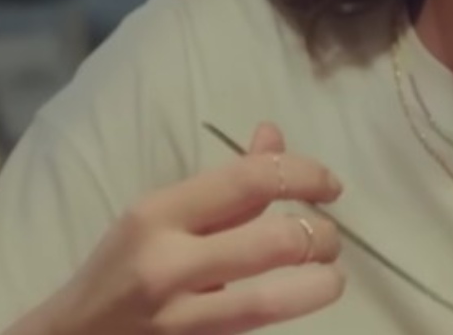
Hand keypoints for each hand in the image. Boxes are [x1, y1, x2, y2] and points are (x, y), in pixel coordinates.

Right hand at [18, 123, 344, 334]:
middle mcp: (167, 264)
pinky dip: (287, 313)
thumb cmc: (121, 269)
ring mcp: (177, 319)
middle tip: (329, 239)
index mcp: (160, 213)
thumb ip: (226, 183)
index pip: (251, 179)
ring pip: (270, 300)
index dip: (306, 176)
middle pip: (274, 241)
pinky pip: (253, 328)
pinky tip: (298, 302)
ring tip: (331, 277)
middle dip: (321, 237)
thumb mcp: (161, 216)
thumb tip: (274, 137)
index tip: (330, 187)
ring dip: (319, 285)